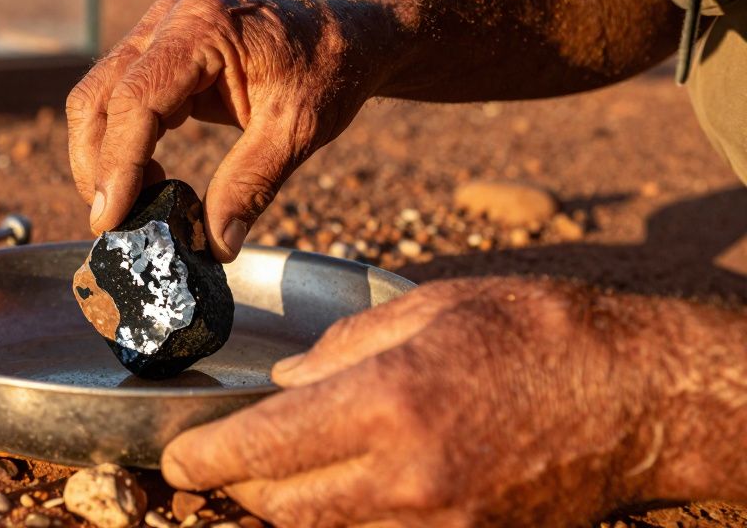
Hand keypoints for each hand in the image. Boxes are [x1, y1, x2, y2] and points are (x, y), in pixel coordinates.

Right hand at [66, 0, 392, 260]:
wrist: (349, 37)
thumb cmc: (328, 71)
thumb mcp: (297, 130)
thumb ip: (252, 184)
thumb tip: (216, 245)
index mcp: (203, 28)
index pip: (136, 99)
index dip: (117, 163)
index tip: (111, 217)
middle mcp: (170, 20)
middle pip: (99, 96)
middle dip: (97, 165)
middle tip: (115, 224)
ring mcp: (160, 32)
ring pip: (99, 97)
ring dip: (103, 156)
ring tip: (137, 206)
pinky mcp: (160, 51)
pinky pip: (120, 98)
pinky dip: (123, 143)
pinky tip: (153, 180)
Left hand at [160, 278, 704, 526]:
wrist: (639, 396)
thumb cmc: (535, 331)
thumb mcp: (429, 309)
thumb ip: (344, 347)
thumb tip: (288, 382)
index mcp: (388, 401)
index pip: (264, 449)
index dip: (205, 461)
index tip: (177, 461)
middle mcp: (406, 475)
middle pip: (281, 507)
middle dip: (236, 489)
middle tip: (219, 463)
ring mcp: (440, 521)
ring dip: (284, 511)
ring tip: (272, 476)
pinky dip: (342, 524)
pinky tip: (339, 492)